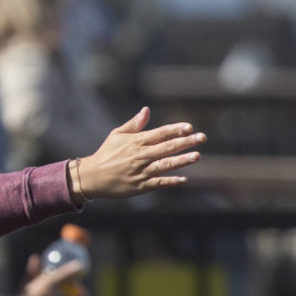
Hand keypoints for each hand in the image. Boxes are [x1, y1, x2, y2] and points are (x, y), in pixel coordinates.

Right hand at [75, 107, 205, 201]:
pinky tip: (183, 179)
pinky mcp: (140, 185)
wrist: (92, 176)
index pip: (160, 133)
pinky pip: (158, 183)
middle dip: (186, 142)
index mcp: (135, 141)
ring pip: (165, 164)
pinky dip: (171, 181)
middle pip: (167, 147)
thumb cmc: (106, 153)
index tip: (189, 127)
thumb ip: (134, 124)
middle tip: (202, 138)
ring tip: (197, 156)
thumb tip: (147, 110)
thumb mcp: (117, 135)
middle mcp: (140, 155)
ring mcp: (141, 171)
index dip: (175, 129)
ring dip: (182, 160)